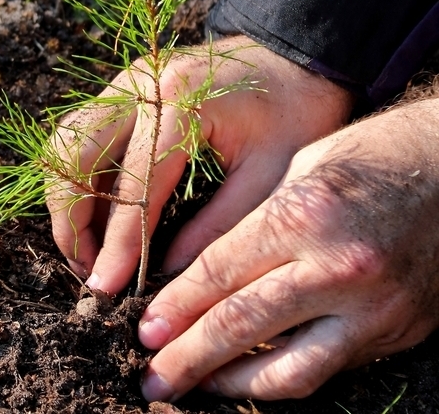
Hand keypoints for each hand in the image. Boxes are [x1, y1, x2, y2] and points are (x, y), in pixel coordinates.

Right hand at [46, 35, 352, 293]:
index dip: (116, 244)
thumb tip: (167, 275)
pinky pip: (80, 134)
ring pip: (66, 142)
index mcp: (181, 104)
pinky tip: (96, 210)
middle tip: (87, 268)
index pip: (133, 186)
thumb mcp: (270, 175)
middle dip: (70, 219)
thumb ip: (216, 226)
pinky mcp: (125, 89)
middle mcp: (141, 87)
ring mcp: (127, 83)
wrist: (296, 55)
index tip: (105, 287)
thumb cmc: (295, 112)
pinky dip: (77, 176)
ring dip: (66, 197)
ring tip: (86, 245)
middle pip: (74, 157)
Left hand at [139, 98, 438, 400]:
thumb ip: (250, 224)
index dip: (176, 306)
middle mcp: (339, 267)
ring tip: (193, 388)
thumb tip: (195, 274)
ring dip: (230, 384)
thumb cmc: (369, 156)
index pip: (219, 274)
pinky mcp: (396, 332)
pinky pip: (325, 368)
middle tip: (153, 378)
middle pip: (242, 324)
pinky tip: (248, 378)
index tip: (147, 329)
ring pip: (287, 369)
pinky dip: (280, 379)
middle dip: (188, 356)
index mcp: (305, 215)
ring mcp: (373, 307)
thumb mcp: (298, 169)